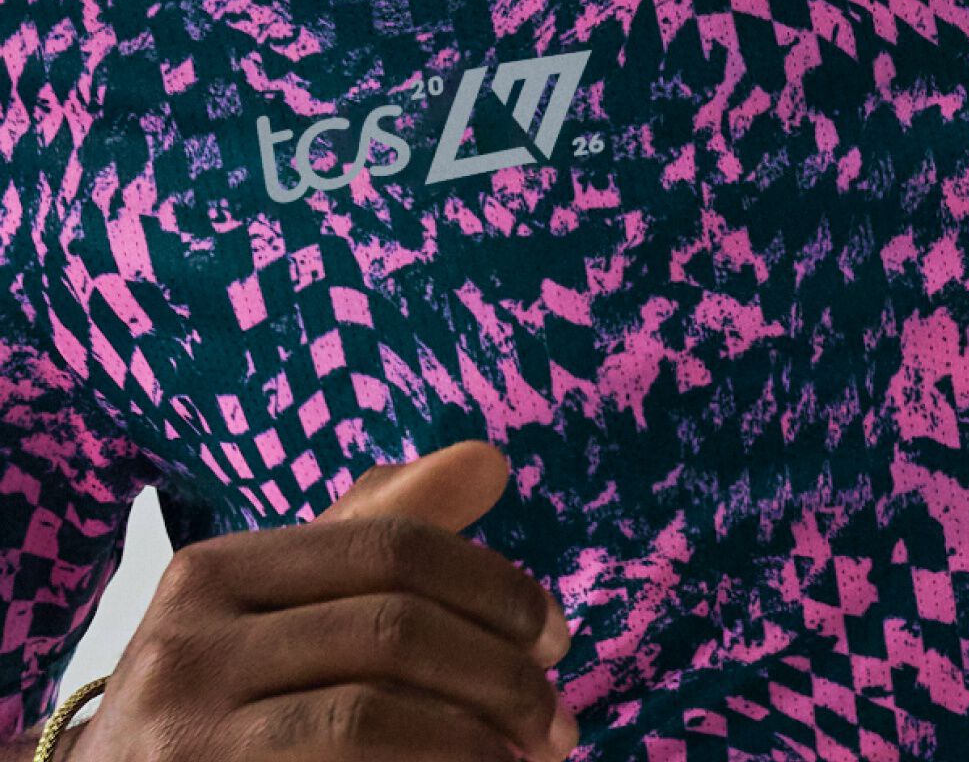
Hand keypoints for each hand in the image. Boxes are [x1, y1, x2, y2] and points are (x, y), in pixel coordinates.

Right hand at [69, 440, 577, 761]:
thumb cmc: (217, 699)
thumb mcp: (281, 605)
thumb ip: (384, 530)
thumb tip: (492, 460)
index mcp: (215, 570)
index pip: (394, 548)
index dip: (496, 586)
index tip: (556, 636)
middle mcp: (185, 646)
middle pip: (394, 632)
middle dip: (502, 674)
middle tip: (558, 718)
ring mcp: (184, 740)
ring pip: (372, 718)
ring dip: (478, 739)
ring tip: (532, 757)